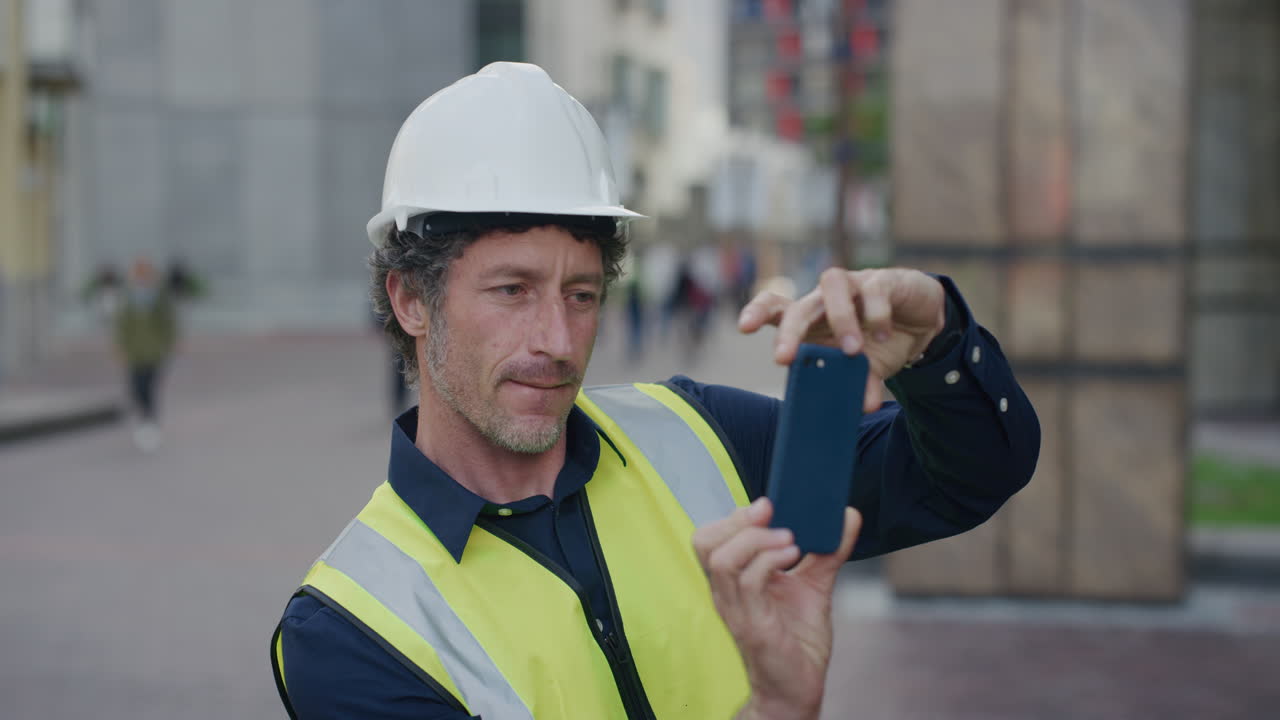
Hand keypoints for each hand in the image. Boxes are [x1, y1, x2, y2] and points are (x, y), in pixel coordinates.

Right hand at [693, 498, 861, 719]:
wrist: (798, 688)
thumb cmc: (798, 640)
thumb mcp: (815, 585)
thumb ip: (828, 550)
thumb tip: (848, 514)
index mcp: (735, 578)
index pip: (713, 536)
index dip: (737, 514)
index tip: (771, 503)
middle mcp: (727, 591)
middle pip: (705, 541)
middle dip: (738, 518)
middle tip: (773, 512)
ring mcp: (736, 608)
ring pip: (721, 559)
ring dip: (756, 539)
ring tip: (790, 539)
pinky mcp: (752, 625)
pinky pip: (747, 584)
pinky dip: (768, 562)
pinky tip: (792, 558)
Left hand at [738, 268, 945, 411]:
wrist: (920, 322)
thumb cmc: (878, 342)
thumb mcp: (866, 367)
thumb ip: (859, 383)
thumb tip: (862, 407)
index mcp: (811, 320)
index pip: (775, 306)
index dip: (757, 312)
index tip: (743, 328)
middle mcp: (825, 298)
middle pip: (799, 305)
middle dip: (789, 332)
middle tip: (784, 359)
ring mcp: (854, 284)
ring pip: (832, 284)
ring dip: (840, 318)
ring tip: (852, 350)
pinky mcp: (883, 280)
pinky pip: (874, 289)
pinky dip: (877, 314)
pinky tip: (884, 333)